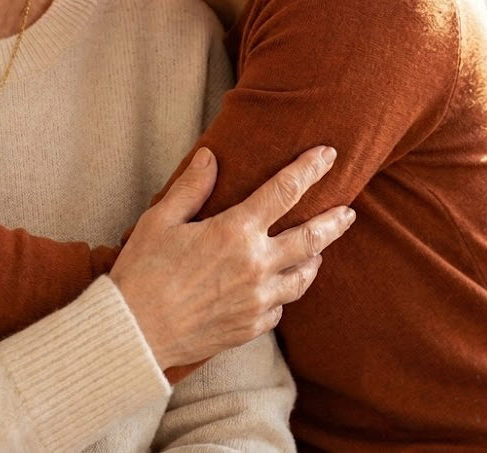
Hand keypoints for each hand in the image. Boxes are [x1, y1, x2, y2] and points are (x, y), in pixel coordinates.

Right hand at [110, 145, 353, 369]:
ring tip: (320, 249)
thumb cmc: (144, 270)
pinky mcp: (253, 326)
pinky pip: (281, 306)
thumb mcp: (161, 219)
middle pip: (311, 238)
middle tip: (348, 210)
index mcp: (235, 232)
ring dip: (315, 258)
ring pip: (303, 276)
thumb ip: (192, 187)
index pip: (283, 191)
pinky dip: (285, 290)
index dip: (309, 169)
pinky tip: (280, 285)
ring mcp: (259, 299)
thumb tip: (210, 157)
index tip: (327, 155)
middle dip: (333, 220)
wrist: (138, 332)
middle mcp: (257, 265)